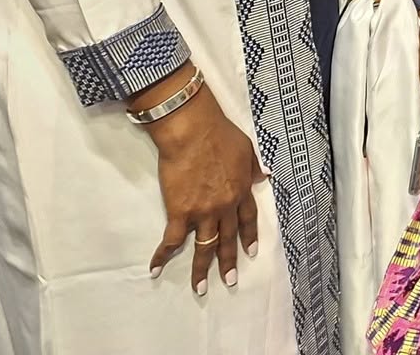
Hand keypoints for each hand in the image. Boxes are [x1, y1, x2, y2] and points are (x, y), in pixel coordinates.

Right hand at [146, 84, 262, 294]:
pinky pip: (171, 240)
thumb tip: (263, 177)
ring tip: (200, 288)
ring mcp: (202, 212)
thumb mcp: (247, 150)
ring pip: (204, 247)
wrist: (193, 132)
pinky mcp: (179, 212)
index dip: (248, 237)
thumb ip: (253, 168)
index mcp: (241, 191)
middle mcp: (225, 206)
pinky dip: (162, 256)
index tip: (250, 253)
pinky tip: (156, 269)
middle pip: (227, 239)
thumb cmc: (220, 135)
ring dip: (202, 269)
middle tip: (230, 281)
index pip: (248, 220)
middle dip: (229, 262)